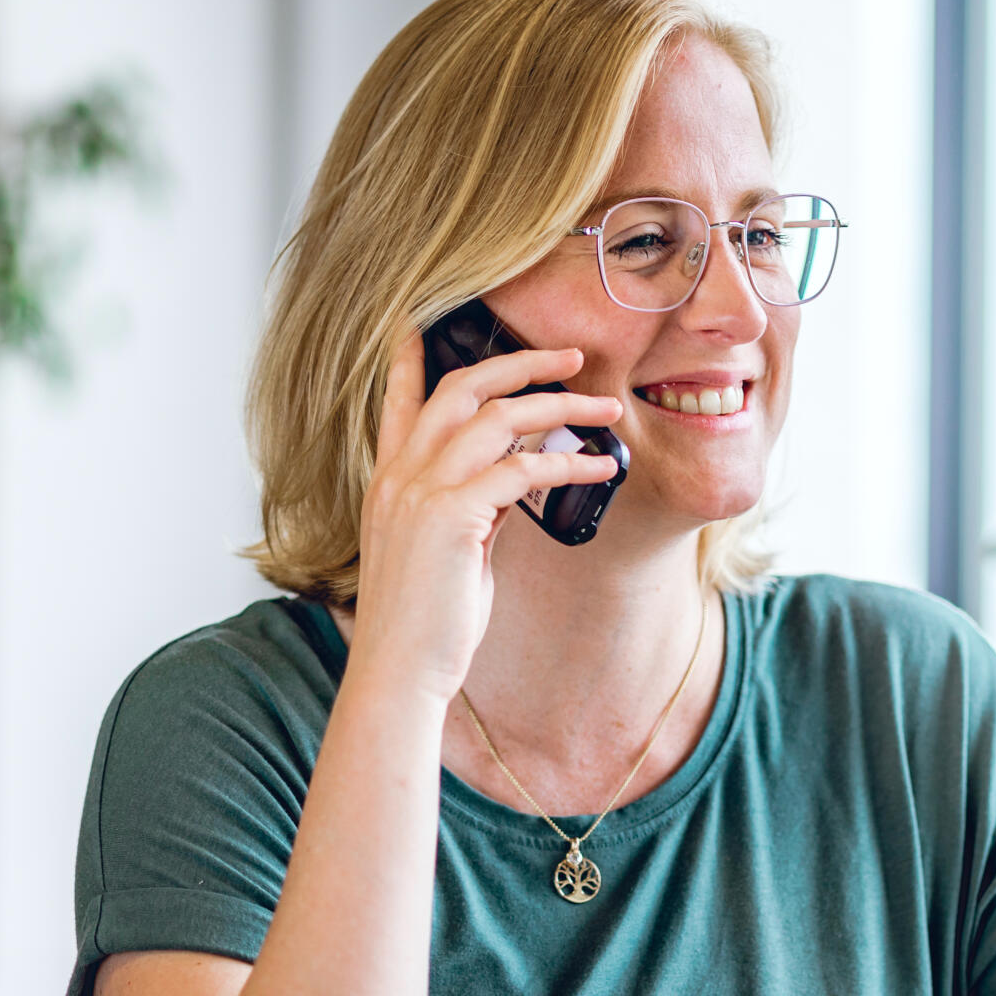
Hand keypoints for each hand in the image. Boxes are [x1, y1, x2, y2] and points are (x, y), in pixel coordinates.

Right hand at [346, 331, 624, 704]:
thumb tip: (508, 489)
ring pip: (498, 417)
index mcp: (390, 482)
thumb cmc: (424, 624)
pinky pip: (522, 469)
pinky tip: (598, 471)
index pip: (399, 401)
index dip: (413, 359)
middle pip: (460, 388)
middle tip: (572, 357)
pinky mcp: (452, 516)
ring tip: (605, 411)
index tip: (420, 323)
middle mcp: (400, 475)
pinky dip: (567, 464)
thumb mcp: (443, 552)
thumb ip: (468, 509)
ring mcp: (421, 491)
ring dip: (561, 407)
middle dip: (521, 363)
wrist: (399, 672)